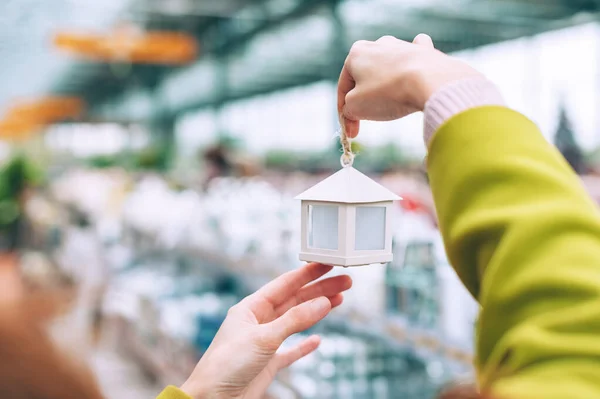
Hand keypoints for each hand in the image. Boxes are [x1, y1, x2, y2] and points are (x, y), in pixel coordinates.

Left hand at [180, 263, 351, 398]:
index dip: (308, 273)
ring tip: (339, 299)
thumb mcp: (263, 338)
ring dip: (317, 311)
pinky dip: (305, 344)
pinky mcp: (268, 363)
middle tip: (345, 282)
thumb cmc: (226, 364)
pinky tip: (318, 339)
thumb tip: (323, 302)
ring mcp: (264, 342)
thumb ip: (295, 320)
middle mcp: (258, 322)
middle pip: (295, 300)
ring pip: (296, 321)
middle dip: (319, 290)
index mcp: (251, 308)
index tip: (328, 263)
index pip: (285, 284)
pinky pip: (291, 350)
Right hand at [338, 34, 481, 136]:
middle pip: (365, 77)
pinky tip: (414, 71)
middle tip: (367, 119)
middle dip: (364, 98)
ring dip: (385, 85)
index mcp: (356, 53)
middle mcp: (377, 44)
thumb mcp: (355, 107)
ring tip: (390, 105)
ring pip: (387, 68)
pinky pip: (413, 57)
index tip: (352, 133)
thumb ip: (348, 108)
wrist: (429, 81)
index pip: (344, 88)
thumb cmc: (387, 92)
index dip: (344, 112)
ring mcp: (402, 46)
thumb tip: (353, 108)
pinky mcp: (424, 51)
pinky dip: (411, 65)